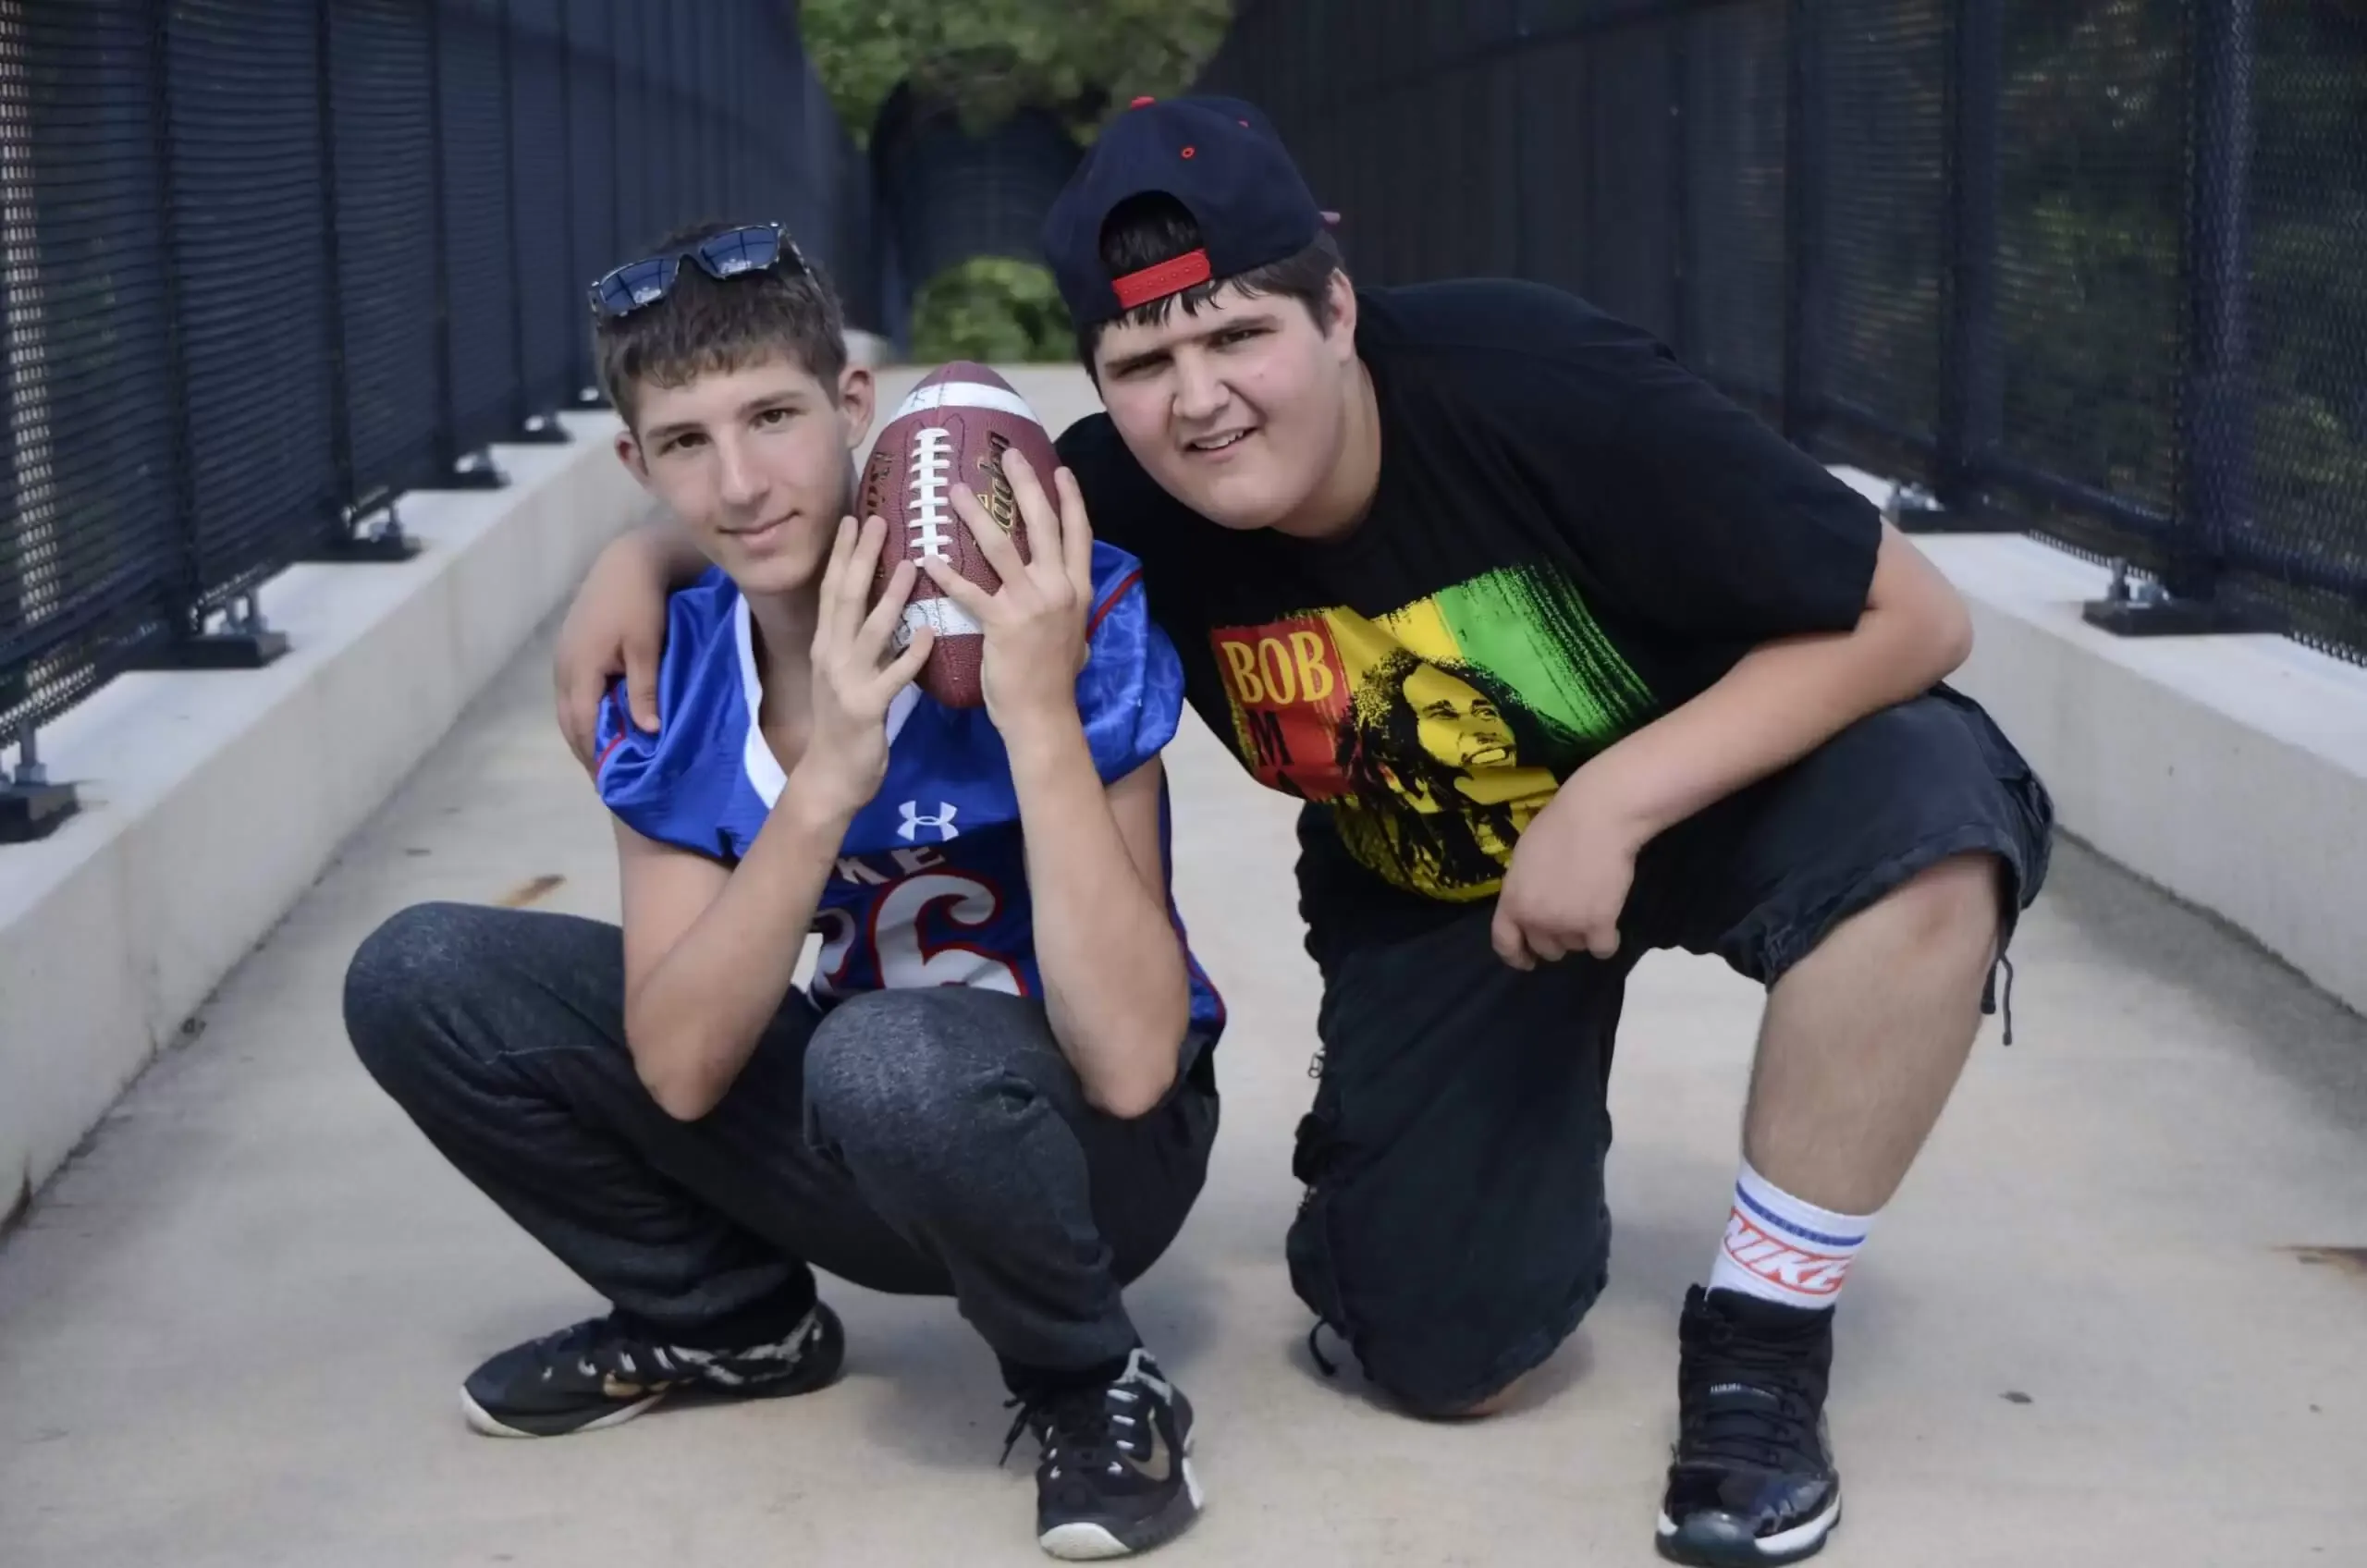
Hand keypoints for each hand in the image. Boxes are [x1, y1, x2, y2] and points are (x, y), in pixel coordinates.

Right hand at [554, 531, 676, 768]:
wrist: (628, 563)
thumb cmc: (642, 604)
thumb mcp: (646, 648)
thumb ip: (643, 690)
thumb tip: (645, 732)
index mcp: (580, 668)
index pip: (581, 725)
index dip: (594, 756)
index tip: (611, 784)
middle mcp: (563, 666)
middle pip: (568, 721)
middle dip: (586, 752)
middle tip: (608, 781)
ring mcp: (563, 658)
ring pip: (566, 708)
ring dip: (582, 734)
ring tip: (605, 759)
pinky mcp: (570, 650)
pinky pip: (571, 693)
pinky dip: (582, 714)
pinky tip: (601, 724)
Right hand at [784, 516, 934, 821]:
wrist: (831, 777)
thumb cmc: (847, 724)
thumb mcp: (847, 675)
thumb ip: (862, 642)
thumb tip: (884, 606)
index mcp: (827, 645)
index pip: (832, 590)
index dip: (843, 554)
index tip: (856, 517)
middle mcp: (831, 656)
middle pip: (844, 598)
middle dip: (860, 558)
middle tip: (877, 520)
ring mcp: (846, 682)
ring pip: (869, 631)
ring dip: (890, 596)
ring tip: (911, 564)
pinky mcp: (866, 709)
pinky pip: (893, 677)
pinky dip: (911, 655)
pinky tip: (929, 635)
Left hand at [920, 449, 1093, 739]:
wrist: (1044, 715)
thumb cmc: (1054, 679)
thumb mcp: (1074, 635)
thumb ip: (1067, 606)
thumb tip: (1066, 590)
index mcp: (1079, 589)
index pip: (1078, 533)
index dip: (1070, 499)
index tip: (1058, 469)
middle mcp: (1059, 589)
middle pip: (1042, 525)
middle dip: (1025, 486)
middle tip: (1007, 456)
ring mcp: (1031, 604)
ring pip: (1000, 547)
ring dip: (975, 515)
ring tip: (954, 491)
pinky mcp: (1002, 623)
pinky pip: (970, 590)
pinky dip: (947, 574)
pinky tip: (928, 559)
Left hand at [1489, 771, 1652, 969]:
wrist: (1596, 818)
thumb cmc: (1558, 827)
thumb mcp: (1524, 859)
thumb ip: (1524, 889)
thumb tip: (1531, 905)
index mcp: (1512, 901)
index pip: (1505, 943)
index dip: (1516, 956)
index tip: (1527, 961)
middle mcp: (1536, 919)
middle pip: (1546, 949)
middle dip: (1558, 939)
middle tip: (1572, 918)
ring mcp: (1567, 925)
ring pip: (1576, 947)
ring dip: (1584, 934)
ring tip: (1593, 904)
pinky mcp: (1599, 925)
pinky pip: (1603, 949)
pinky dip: (1608, 939)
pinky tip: (1610, 922)